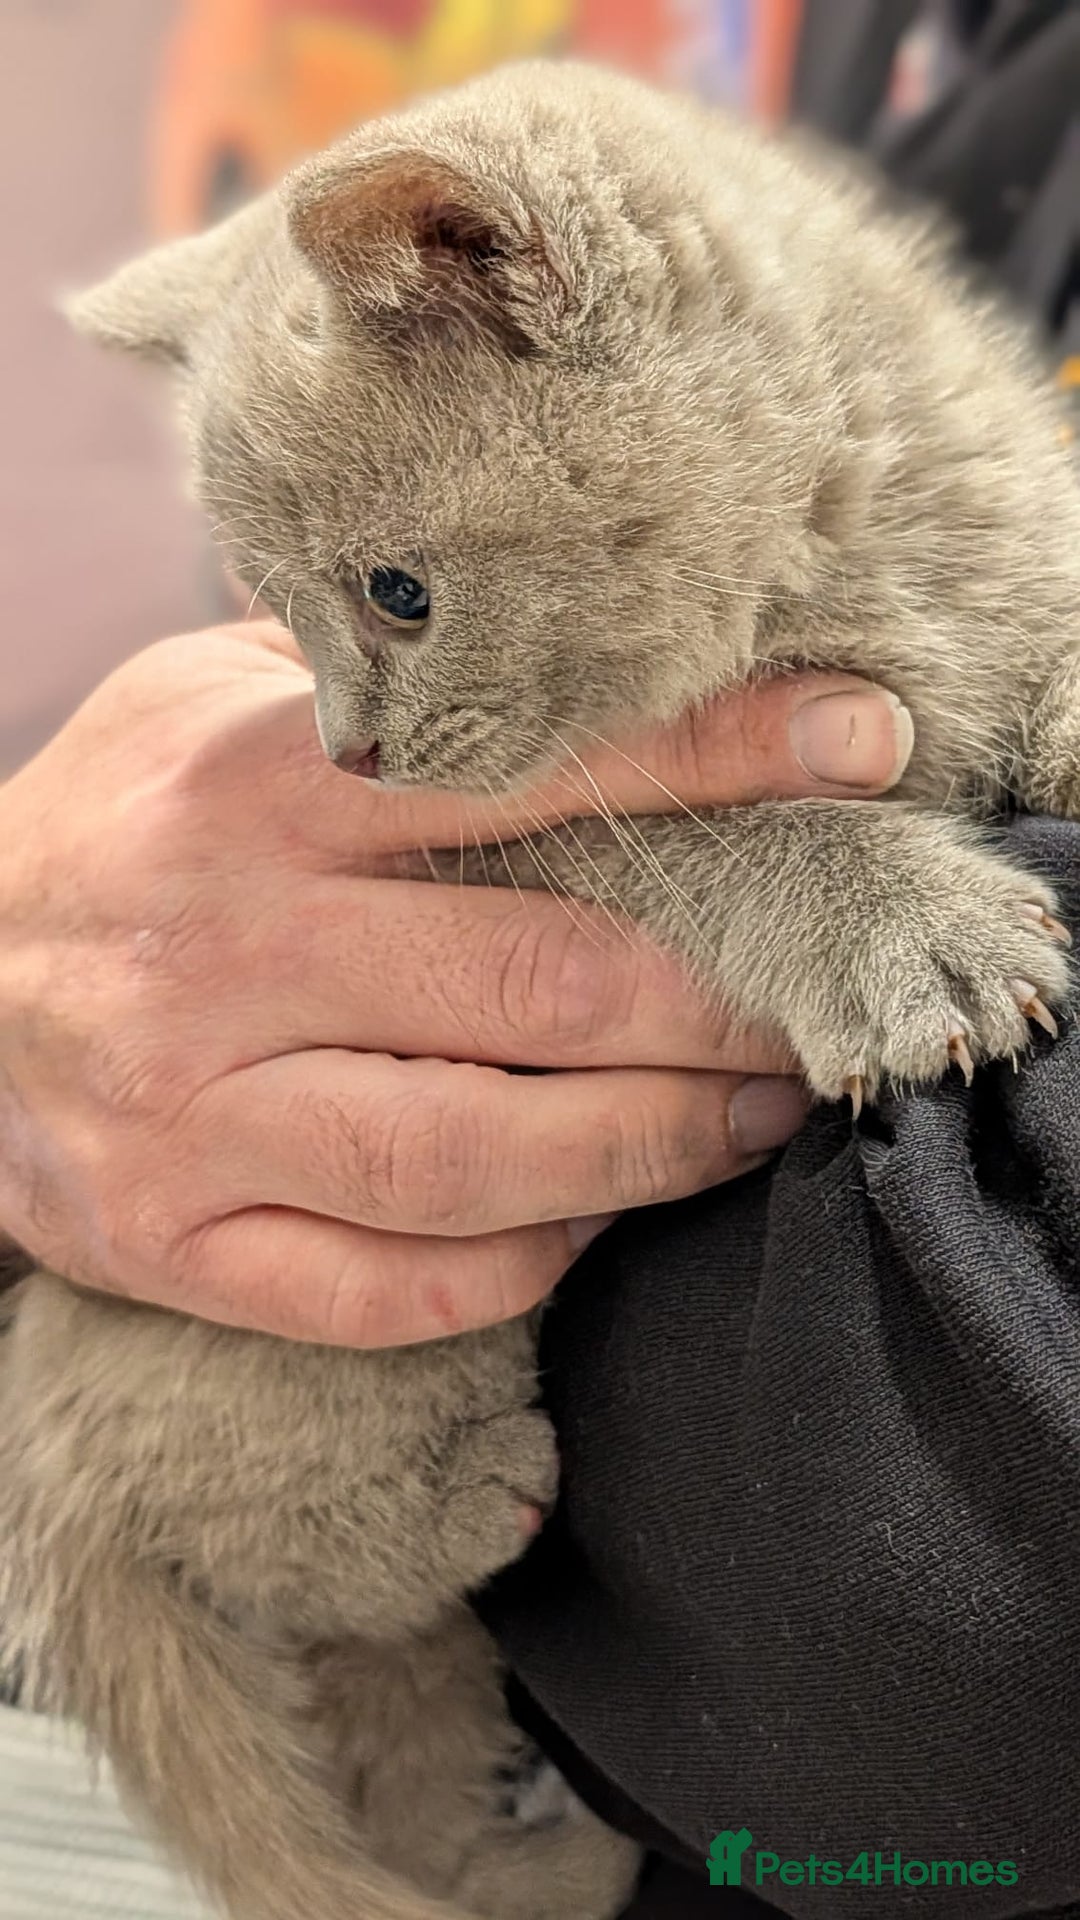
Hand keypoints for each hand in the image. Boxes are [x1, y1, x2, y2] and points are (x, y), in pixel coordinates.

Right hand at [0, 624, 910, 1344]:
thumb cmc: (105, 836)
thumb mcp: (195, 710)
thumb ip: (366, 699)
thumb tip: (581, 669)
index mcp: (241, 789)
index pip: (513, 765)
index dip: (705, 757)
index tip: (853, 747)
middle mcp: (217, 952)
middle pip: (530, 987)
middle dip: (718, 1001)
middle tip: (826, 1001)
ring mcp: (186, 1116)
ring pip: (472, 1159)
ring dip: (649, 1147)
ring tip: (751, 1118)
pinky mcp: (169, 1243)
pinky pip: (383, 1290)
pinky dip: (515, 1267)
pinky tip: (586, 1220)